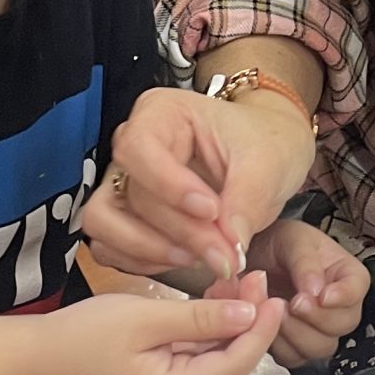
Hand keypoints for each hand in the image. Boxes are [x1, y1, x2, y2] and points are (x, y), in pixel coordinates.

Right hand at [41, 287, 284, 374]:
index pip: (238, 363)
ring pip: (216, 360)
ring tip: (237, 281)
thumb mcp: (145, 319)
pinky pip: (197, 361)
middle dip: (247, 321)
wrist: (36, 361)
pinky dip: (209, 332)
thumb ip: (200, 319)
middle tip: (254, 277)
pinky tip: (214, 300)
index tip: (274, 293)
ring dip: (229, 323)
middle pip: (231, 363)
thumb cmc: (82, 337)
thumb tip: (248, 313)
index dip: (261, 327)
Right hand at [84, 86, 315, 281]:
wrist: (268, 156)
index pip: (140, 148)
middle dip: (180, 231)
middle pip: (133, 194)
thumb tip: (229, 244)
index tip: (211, 211)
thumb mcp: (268, 162)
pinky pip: (110, 245)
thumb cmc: (264, 143)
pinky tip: (183, 262)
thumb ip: (247, 200)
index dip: (169, 186)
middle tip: (224, 253)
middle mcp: (133, 145)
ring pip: (107, 222)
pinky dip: (142, 262)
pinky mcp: (125, 215)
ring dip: (152, 250)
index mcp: (160, 113)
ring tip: (203, 258)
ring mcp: (124, 181)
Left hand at [248, 220, 368, 365]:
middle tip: (292, 303)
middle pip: (343, 324)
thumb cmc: (279, 244)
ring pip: (321, 347)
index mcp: (347, 275)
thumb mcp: (293, 240)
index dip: (342, 297)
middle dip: (315, 318)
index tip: (322, 296)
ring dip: (296, 333)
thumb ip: (305, 263)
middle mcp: (339, 306)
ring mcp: (320, 329)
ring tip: (275, 311)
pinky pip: (295, 357)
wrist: (254, 259)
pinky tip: (267, 323)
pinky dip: (279, 346)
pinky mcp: (298, 345)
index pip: (357, 290)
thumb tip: (316, 291)